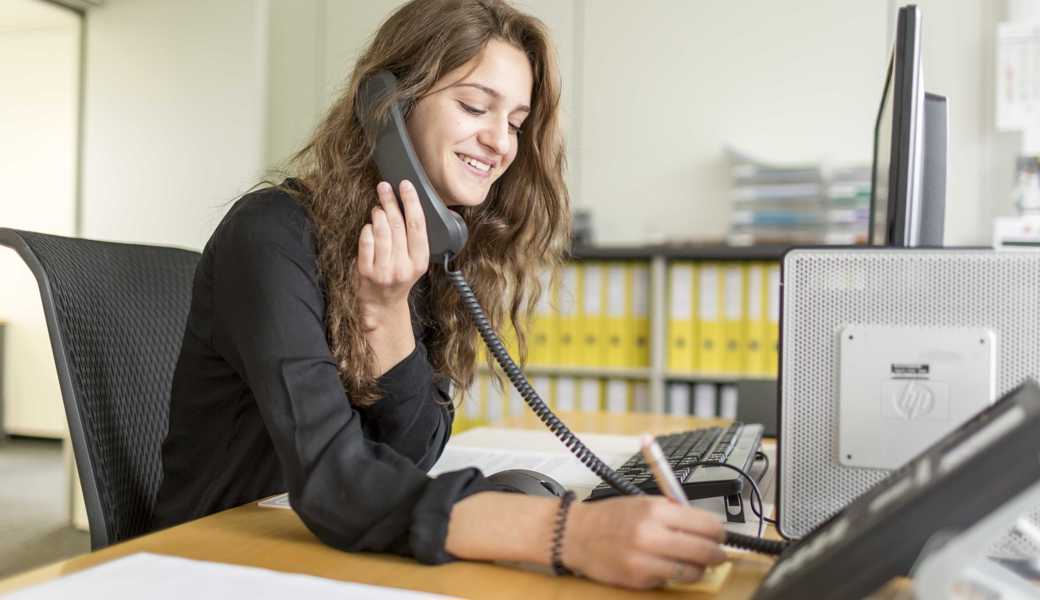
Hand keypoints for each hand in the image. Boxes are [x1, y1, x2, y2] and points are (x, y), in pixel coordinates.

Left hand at [356, 180, 428, 329]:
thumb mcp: (413, 262)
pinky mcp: (366, 272)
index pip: (417, 225)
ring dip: (378, 214)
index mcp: (419, 262)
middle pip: (398, 224)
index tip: (406, 186)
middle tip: (385, 188)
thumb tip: (405, 205)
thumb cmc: (398, 278)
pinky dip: (367, 230)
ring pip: (382, 231)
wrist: (383, 305)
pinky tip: (369, 227)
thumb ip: (413, 239)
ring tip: (378, 208)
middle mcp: (403, 266)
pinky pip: (366, 242)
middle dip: (391, 201)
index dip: (411, 202)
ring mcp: (384, 270)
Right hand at [562, 495, 726, 589]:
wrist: (576, 535)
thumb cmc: (611, 517)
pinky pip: (670, 580)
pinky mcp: (639, 579)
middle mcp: (652, 534)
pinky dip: (674, 575)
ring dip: (700, 568)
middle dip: (717, 553)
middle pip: (705, 550)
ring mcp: (645, 560)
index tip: (721, 534)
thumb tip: (707, 525)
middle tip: (719, 553)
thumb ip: (675, 511)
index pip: (706, 524)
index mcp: (656, 510)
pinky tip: (666, 566)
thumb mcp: (644, 502)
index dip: (719, 531)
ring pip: (692, 571)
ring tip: (695, 562)